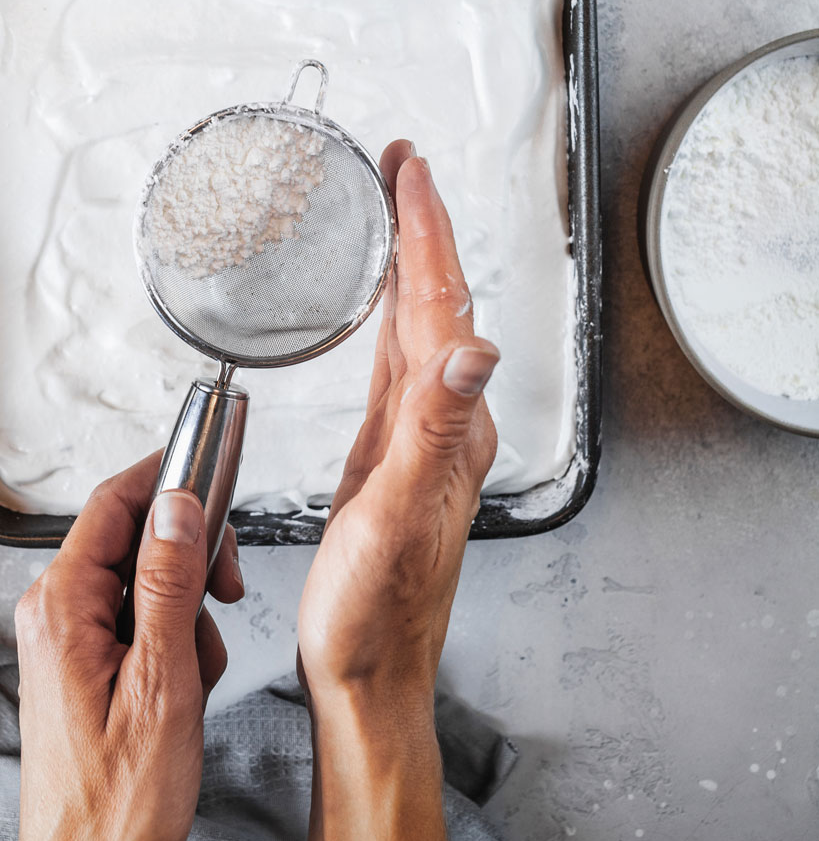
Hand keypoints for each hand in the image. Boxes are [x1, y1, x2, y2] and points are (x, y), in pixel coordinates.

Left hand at [7, 455, 244, 840]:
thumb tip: (177, 507)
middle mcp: (54, 614)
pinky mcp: (83, 666)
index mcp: (62, 607)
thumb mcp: (161, 687)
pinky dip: (173, 644)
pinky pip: (137, 622)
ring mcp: (66, 641)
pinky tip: (182, 689)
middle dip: (190, 562)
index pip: (116, 502)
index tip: (215, 469)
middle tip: (223, 596)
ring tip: (195, 672)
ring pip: (144, 582)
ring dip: (186, 614)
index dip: (170, 478)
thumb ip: (169, 588)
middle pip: (134, 537)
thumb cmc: (115, 808)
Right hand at [297, 142, 498, 840]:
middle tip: (401, 168)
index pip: (443, 305)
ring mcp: (420, 437)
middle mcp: (444, 420)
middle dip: (421, 228)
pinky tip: (379, 309)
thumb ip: (435, 429)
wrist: (367, 672)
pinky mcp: (391, 454)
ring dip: (408, 263)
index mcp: (449, 423)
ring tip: (393, 212)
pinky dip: (389, 317)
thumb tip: (474, 349)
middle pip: (436, 302)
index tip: (411, 172)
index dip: (427, 232)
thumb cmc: (375, 610)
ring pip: (417, 326)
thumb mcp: (399, 514)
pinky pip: (393, 363)